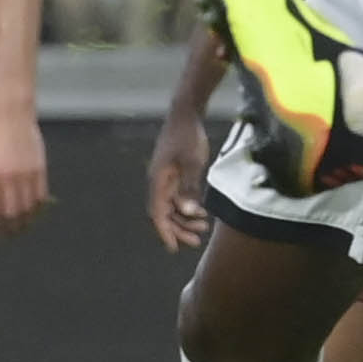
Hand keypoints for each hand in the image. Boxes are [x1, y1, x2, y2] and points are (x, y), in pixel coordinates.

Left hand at [0, 106, 51, 236]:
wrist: (13, 118)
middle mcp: (9, 177)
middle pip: (12, 212)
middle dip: (9, 227)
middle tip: (7, 234)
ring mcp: (27, 174)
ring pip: (28, 207)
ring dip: (24, 220)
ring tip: (21, 227)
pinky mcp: (41, 170)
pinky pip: (41, 195)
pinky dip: (38, 207)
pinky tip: (33, 212)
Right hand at [150, 97, 211, 252]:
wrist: (186, 114)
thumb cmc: (188, 136)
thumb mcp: (192, 162)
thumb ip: (189, 187)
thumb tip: (187, 212)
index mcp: (158, 181)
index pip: (158, 213)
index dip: (165, 232)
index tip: (174, 248)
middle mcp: (159, 183)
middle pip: (165, 213)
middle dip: (179, 229)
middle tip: (197, 240)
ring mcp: (166, 178)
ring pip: (173, 206)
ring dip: (185, 218)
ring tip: (204, 227)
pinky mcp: (175, 174)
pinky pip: (178, 196)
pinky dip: (188, 206)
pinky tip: (202, 212)